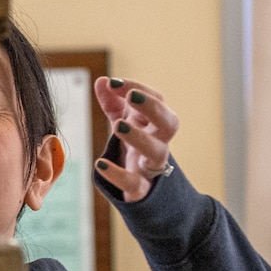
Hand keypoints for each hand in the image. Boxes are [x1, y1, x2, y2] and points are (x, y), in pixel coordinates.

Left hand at [92, 77, 179, 202]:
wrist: (142, 188)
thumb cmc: (134, 145)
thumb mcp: (123, 120)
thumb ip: (112, 101)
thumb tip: (102, 81)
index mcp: (154, 123)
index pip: (156, 99)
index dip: (137, 87)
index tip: (112, 82)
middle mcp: (159, 142)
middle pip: (169, 123)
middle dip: (153, 107)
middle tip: (132, 96)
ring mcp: (152, 166)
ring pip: (156, 152)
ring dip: (139, 137)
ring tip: (117, 125)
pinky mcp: (142, 189)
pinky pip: (136, 184)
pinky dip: (119, 175)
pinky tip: (101, 165)